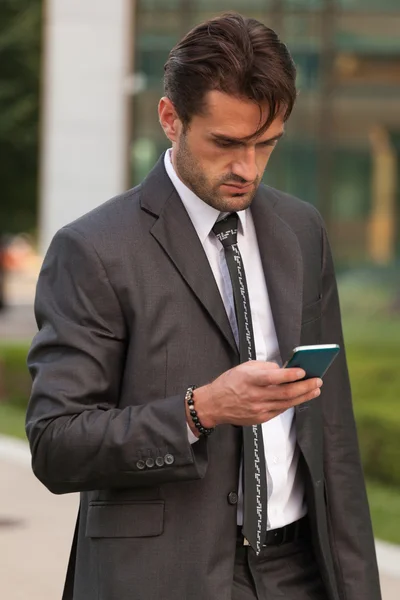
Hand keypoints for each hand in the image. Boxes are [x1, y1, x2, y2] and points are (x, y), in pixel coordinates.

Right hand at [192, 361, 321, 428]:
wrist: (214, 405)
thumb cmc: (229, 383)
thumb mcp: (244, 367)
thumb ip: (265, 368)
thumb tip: (284, 369)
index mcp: (249, 380)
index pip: (272, 378)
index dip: (289, 375)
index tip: (303, 371)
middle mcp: (254, 396)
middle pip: (285, 393)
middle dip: (304, 387)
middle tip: (317, 381)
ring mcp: (258, 409)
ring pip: (286, 403)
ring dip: (304, 396)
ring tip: (315, 389)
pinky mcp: (261, 418)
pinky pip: (280, 410)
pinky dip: (292, 403)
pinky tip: (300, 397)